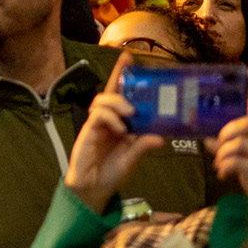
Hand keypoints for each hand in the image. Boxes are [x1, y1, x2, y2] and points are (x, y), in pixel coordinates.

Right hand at [65, 54, 162, 212]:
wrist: (94, 189)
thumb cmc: (112, 172)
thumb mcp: (133, 158)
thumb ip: (143, 145)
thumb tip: (160, 137)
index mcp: (118, 122)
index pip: (119, 94)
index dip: (121, 75)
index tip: (128, 58)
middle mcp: (106, 121)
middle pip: (108, 94)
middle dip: (120, 90)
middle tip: (135, 105)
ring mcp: (95, 126)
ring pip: (101, 102)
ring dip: (116, 104)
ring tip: (130, 114)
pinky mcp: (87, 133)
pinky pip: (97, 117)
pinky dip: (110, 119)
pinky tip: (120, 128)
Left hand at [214, 96, 247, 196]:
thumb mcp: (241, 155)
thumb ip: (229, 144)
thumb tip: (208, 139)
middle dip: (229, 131)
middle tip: (218, 141)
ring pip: (241, 143)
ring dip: (223, 152)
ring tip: (219, 161)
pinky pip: (239, 162)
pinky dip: (225, 165)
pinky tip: (222, 173)